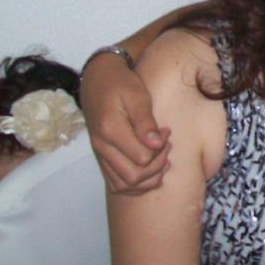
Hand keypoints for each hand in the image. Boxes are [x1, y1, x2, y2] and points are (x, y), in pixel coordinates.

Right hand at [81, 52, 170, 193]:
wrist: (98, 79)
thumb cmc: (121, 83)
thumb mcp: (137, 95)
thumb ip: (146, 122)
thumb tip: (157, 145)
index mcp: (110, 130)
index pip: (142, 159)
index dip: (160, 151)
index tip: (167, 132)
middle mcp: (101, 147)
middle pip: (133, 177)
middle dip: (157, 167)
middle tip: (166, 145)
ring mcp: (99, 154)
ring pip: (123, 185)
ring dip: (148, 178)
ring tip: (161, 158)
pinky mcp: (101, 157)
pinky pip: (116, 183)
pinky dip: (136, 184)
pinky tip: (150, 169)